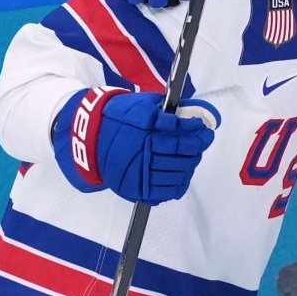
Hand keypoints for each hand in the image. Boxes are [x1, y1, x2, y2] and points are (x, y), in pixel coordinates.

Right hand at [52, 89, 217, 204]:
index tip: (206, 129)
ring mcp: (140, 172)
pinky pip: (166, 191)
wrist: (90, 138)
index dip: (199, 132)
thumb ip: (167, 111)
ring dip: (190, 165)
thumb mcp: (142, 104)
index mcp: (146, 130)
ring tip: (192, 157)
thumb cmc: (118, 117)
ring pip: (178, 173)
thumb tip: (195, 112)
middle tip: (203, 142)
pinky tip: (183, 175)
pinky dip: (179, 184)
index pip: (182, 134)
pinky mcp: (136, 188)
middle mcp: (143, 152)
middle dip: (197, 148)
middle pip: (183, 154)